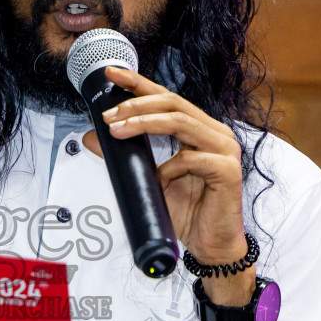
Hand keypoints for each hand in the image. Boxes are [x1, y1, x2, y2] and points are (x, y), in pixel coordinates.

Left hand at [97, 66, 248, 269]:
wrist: (210, 245)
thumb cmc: (187, 211)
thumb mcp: (148, 178)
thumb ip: (125, 156)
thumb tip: (92, 137)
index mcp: (199, 129)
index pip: (167, 98)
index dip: (139, 83)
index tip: (112, 74)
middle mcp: (215, 133)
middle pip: (173, 102)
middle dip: (136, 103)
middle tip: (108, 114)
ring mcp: (224, 149)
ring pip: (181, 121)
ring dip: (144, 122)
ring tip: (118, 130)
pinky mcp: (228, 170)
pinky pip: (192, 159)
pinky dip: (170, 168)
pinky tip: (160, 179)